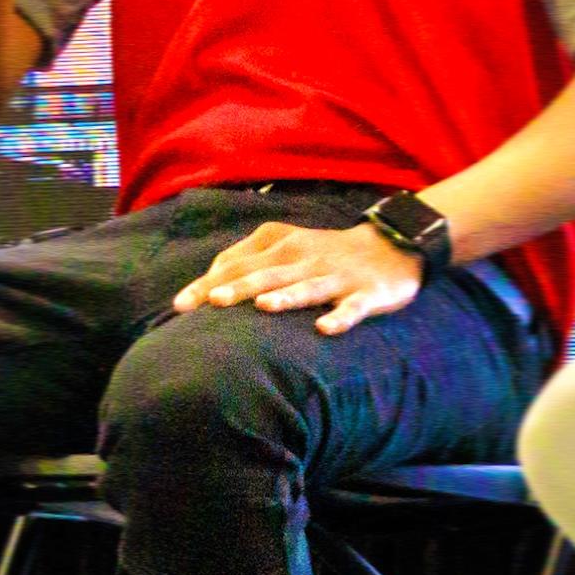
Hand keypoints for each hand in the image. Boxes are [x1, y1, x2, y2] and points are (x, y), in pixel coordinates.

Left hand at [174, 222, 424, 336]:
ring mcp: (337, 277)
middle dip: (237, 288)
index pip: (238, 264)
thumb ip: (249, 257)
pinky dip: (339, 317)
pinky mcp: (367, 294)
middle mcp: (306, 259)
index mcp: (283, 246)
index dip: (209, 283)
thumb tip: (211, 279)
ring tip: (263, 307)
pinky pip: (352, 309)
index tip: (180, 305)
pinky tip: (324, 329)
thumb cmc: (327, 252)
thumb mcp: (287, 244)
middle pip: (266, 274)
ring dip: (286, 297)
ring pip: (307, 288)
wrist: (393, 245)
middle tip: (210, 303)